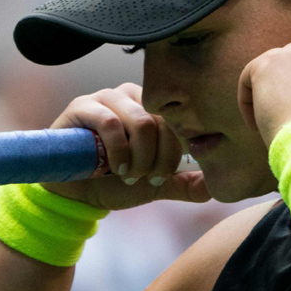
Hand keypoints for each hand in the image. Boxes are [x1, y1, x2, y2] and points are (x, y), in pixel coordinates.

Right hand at [40, 83, 209, 210]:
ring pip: (141, 121)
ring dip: (139, 157)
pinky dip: (119, 151)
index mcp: (153, 108)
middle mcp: (133, 96)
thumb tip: (215, 189)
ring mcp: (107, 98)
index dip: (175, 154)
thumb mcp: (156, 185)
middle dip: (157, 159)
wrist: (75, 194)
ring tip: (129, 174)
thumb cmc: (115, 182)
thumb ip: (185, 184)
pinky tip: (115, 168)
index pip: (179, 123)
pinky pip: (110, 122)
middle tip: (144, 178)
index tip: (161, 177)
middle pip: (163, 122)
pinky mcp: (83, 106)